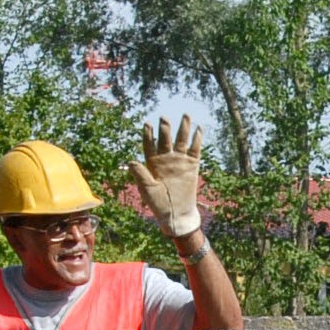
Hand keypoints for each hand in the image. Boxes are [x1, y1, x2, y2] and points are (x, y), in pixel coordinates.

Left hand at [138, 115, 205, 238]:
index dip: (148, 135)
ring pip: (181, 140)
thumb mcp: (148, 190)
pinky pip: (195, 149)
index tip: (147, 124)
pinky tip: (199, 129)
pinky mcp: (192, 165)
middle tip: (164, 118)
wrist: (177, 214)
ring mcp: (179, 161)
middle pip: (165, 139)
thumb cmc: (159, 204)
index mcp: (152, 163)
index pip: (149, 145)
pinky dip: (197, 139)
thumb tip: (130, 161)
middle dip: (165, 128)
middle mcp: (165, 159)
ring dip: (183, 128)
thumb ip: (140, 175)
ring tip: (186, 115)